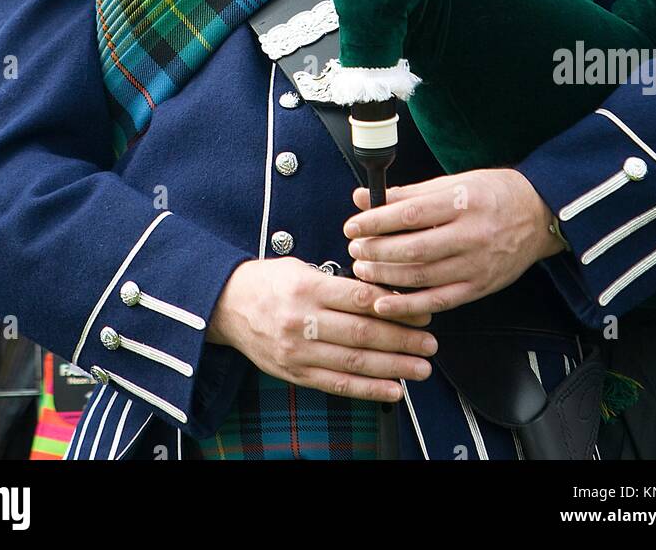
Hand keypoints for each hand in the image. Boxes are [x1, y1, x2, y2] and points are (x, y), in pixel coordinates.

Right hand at [207, 258, 437, 402]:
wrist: (225, 306)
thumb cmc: (268, 281)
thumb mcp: (300, 267)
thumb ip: (338, 281)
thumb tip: (384, 293)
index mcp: (306, 286)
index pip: (360, 298)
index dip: (395, 306)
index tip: (422, 311)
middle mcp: (302, 321)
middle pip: (362, 333)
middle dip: (402, 340)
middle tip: (431, 344)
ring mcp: (297, 351)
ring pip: (353, 363)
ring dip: (393, 367)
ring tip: (421, 368)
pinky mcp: (294, 373)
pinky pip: (337, 385)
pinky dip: (368, 390)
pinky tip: (393, 389)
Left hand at [343, 168, 566, 318]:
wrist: (538, 215)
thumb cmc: (492, 193)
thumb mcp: (452, 182)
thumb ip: (407, 193)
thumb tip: (363, 198)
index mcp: (462, 201)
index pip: (409, 214)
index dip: (375, 221)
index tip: (353, 225)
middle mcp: (471, 234)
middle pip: (412, 249)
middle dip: (376, 252)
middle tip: (355, 249)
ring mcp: (476, 264)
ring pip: (422, 277)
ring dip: (385, 277)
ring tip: (364, 270)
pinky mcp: (479, 287)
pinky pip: (438, 302)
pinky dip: (408, 306)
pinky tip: (384, 303)